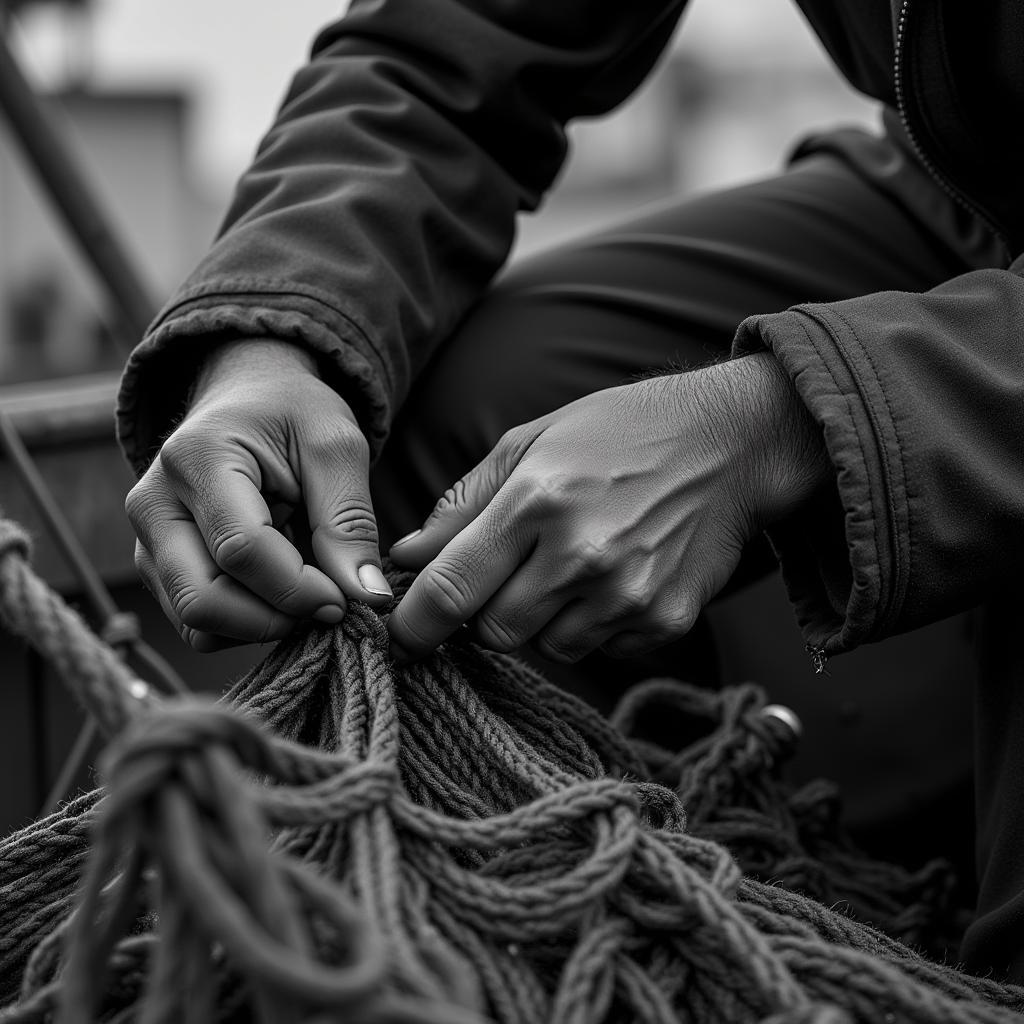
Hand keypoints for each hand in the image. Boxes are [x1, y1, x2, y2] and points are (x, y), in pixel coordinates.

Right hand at [125, 338, 392, 650]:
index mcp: (196, 458)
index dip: (300, 589)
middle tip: (329, 604)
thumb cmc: (293, 413)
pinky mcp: (156, 569)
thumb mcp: (337, 447)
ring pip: (196, 625)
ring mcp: (147, 541)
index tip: (348, 599)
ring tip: (306, 589)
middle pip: (202, 601)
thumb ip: (351, 521)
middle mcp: (154, 504)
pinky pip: (196, 628)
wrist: (247, 395)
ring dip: (262, 625)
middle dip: (276, 619)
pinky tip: (280, 593)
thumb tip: (368, 597)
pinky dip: (245, 627)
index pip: (242, 550)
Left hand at [387, 353, 828, 663]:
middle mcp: (583, 555)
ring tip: (574, 564)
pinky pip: (599, 651)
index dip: (414, 622)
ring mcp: (628, 596)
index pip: (452, 589)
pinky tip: (614, 577)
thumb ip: (462, 505)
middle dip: (487, 611)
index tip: (404, 630)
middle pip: (493, 632)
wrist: (730, 444)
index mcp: (538, 501)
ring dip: (543, 619)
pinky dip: (592, 625)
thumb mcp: (532, 442)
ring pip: (546, 648)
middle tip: (513, 570)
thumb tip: (407, 558)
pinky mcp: (664, 622)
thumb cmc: (619, 433)